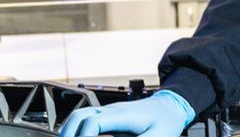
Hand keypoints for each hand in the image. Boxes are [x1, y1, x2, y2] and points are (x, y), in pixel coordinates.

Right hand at [58, 90, 194, 136]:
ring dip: (70, 130)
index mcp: (121, 115)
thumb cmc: (166, 121)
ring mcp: (107, 111)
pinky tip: (79, 136)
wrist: (170, 106)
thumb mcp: (158, 136)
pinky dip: (76, 128)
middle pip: (79, 115)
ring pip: (79, 115)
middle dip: (69, 133)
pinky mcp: (107, 116)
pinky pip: (85, 118)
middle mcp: (111, 110)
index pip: (93, 122)